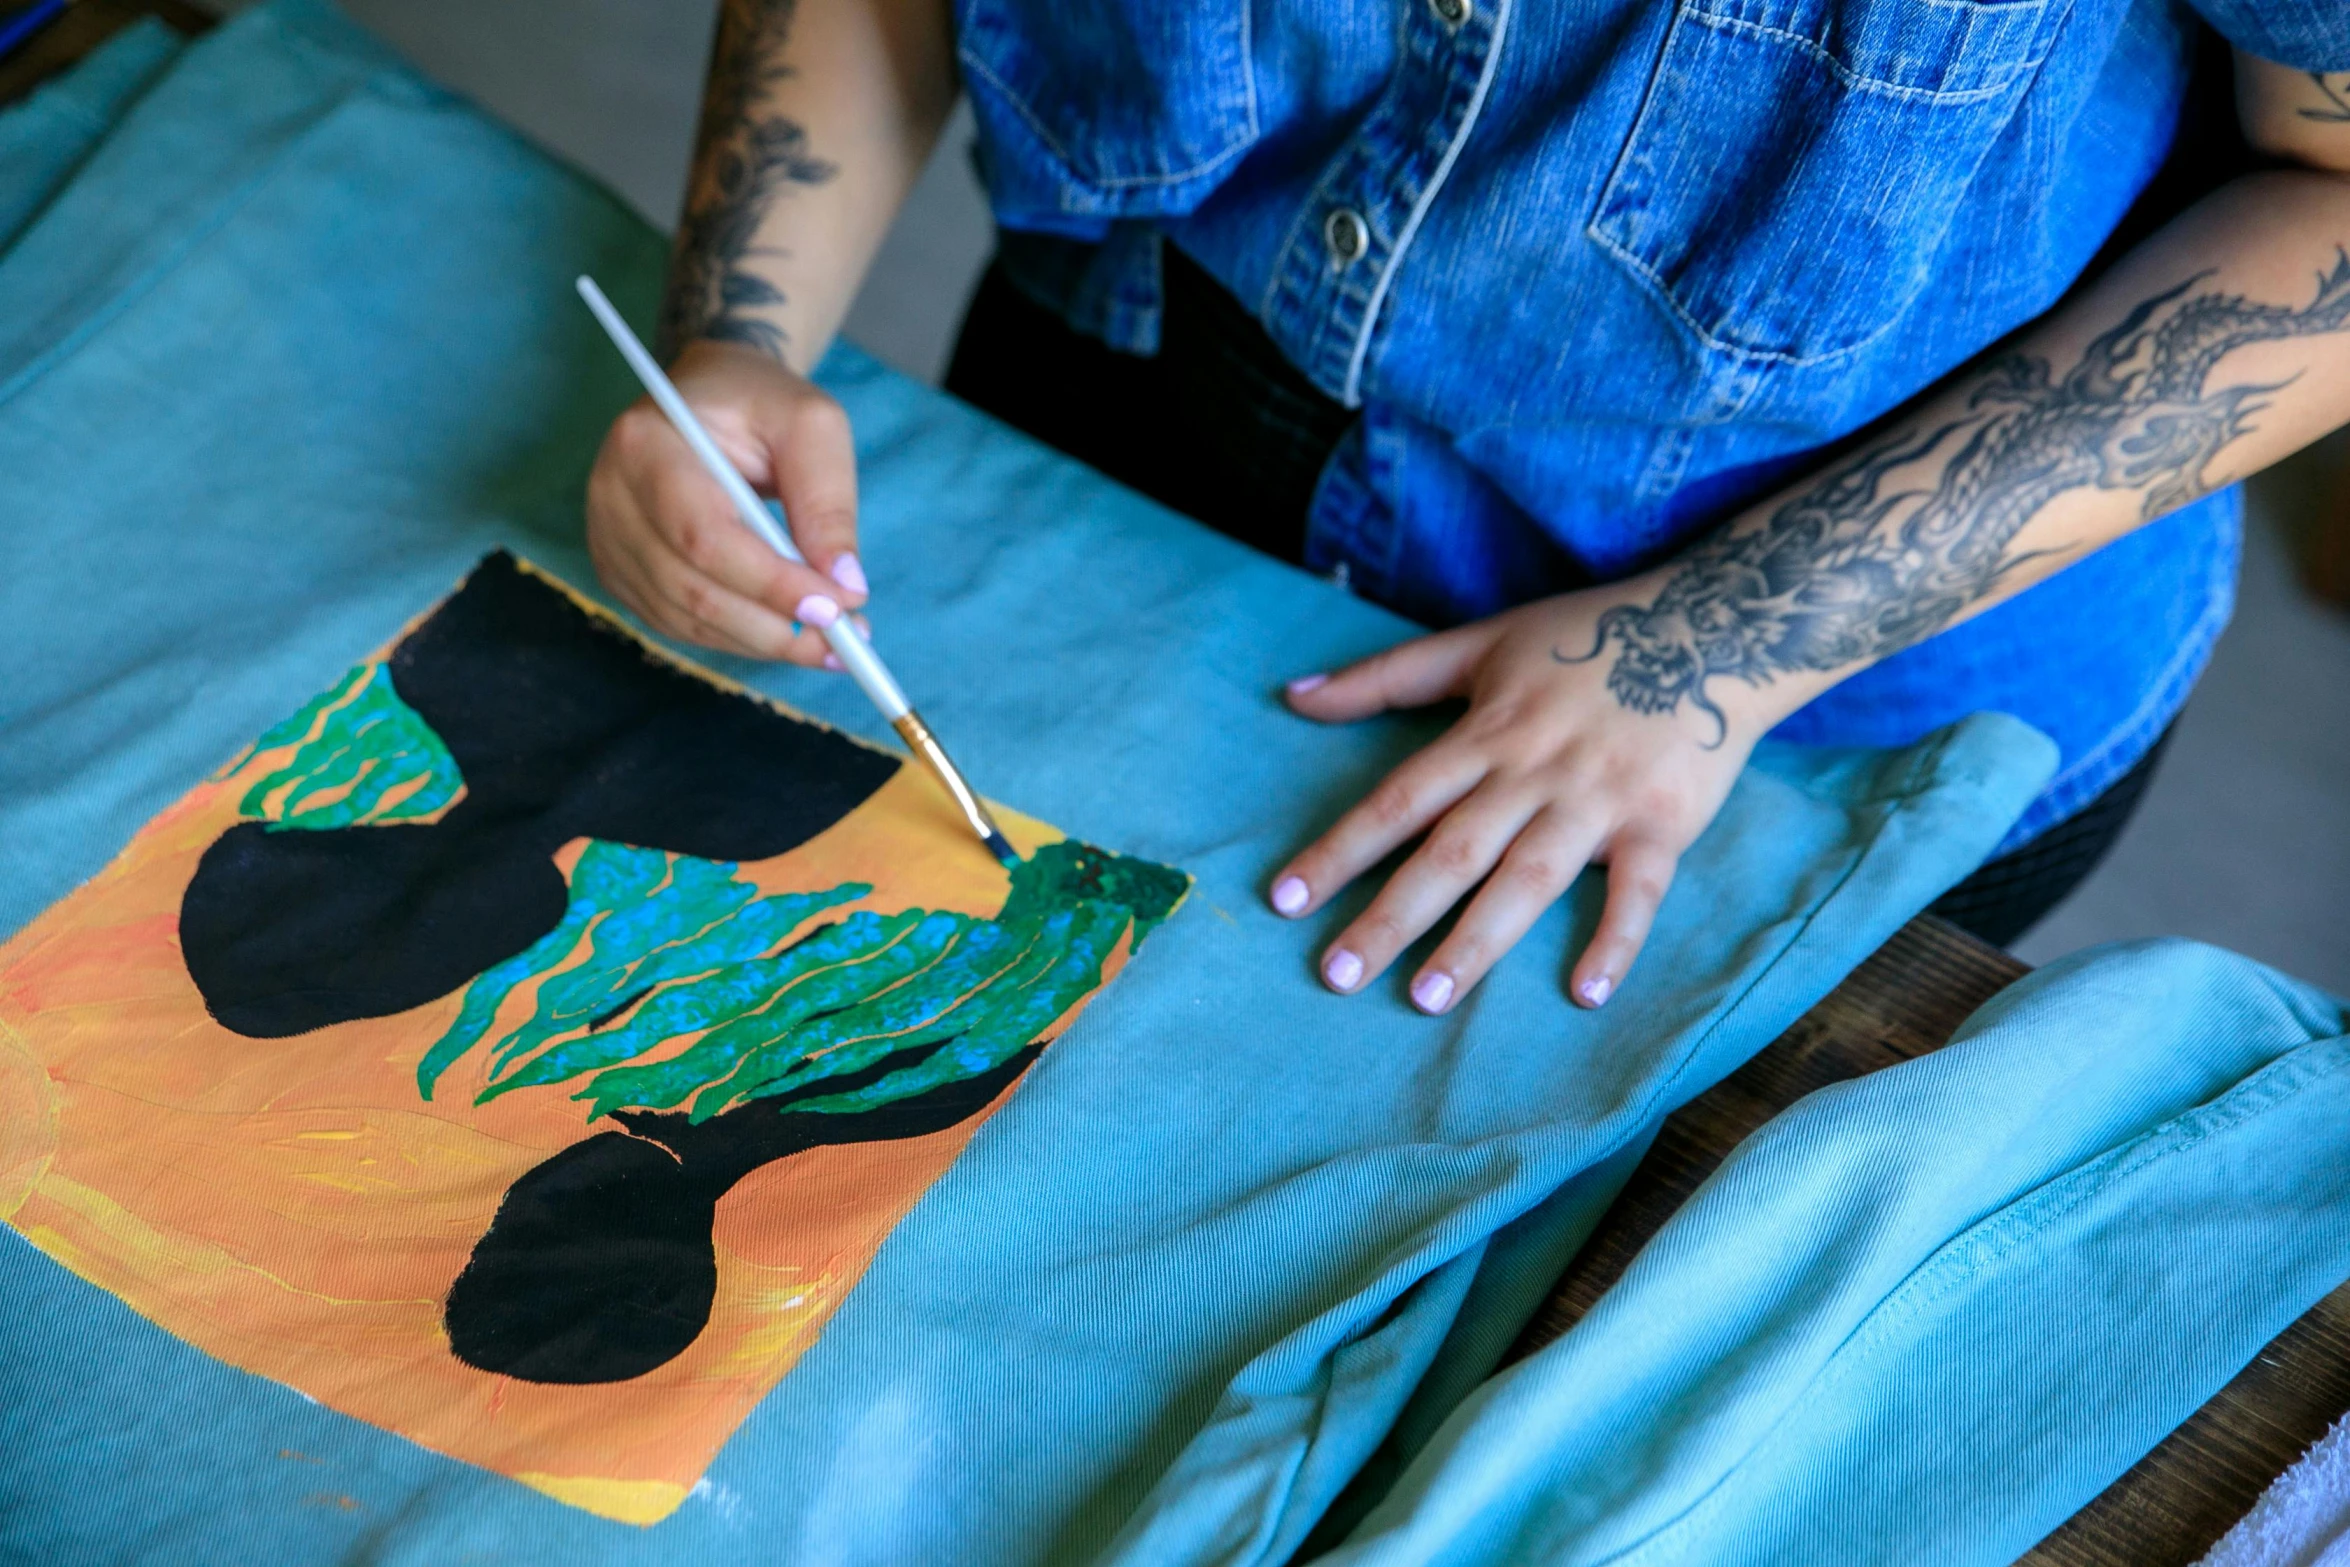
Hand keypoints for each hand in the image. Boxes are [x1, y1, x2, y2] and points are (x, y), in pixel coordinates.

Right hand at [586, 340, 867, 666]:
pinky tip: (786, 633)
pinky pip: (680, 625)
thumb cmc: (760, 402)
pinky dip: (739, 639)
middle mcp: (612, 496)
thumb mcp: (811, 425)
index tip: (837, 608)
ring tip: (831, 643)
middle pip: (692, 589)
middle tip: (847, 640)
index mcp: (647, 445)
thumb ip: (827, 501)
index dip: (770, 583)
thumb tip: (844, 588)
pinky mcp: (621, 570)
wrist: (709, 395)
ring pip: (688, 618)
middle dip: (775, 626)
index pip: (704, 536)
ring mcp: (609, 538)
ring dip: (764, 641)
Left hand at [1268, 585, 1780, 1012]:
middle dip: (1391, 915)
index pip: (1397, 800)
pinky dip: (1615, 940)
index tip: (1285, 900)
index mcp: (1486, 732)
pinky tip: (1585, 993)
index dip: (1339, 849)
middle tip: (1337, 973)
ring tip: (1426, 998)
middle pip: (1451, 852)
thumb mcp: (1481, 641)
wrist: (1714, 628)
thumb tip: (1293, 696)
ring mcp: (1598, 801)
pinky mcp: (1661, 825)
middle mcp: (1533, 772)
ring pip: (1528, 879)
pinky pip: (1637, 892)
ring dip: (1478, 941)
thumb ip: (1387, 675)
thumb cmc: (1585, 636)